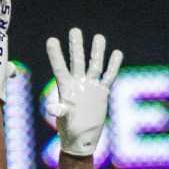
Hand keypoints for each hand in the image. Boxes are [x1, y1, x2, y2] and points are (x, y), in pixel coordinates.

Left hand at [46, 26, 121, 158]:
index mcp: (65, 88)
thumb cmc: (70, 131)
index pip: (60, 67)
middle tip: (75, 30)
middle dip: (76, 46)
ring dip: (97, 51)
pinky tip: (116, 52)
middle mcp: (78, 83)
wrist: (82, 139)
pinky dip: (113, 65)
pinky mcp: (102, 92)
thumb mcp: (64, 120)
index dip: (55, 54)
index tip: (51, 40)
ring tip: (99, 37)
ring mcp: (90, 86)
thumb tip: (52, 109)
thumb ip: (60, 112)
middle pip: (77, 61)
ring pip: (95, 65)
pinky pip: (109, 76)